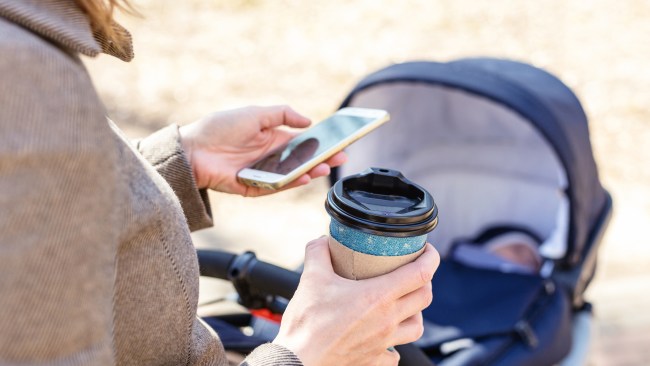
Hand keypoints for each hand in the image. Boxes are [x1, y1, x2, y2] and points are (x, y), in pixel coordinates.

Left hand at [179, 105, 346, 196]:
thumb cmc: (219, 127)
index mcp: (272, 138)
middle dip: (322, 159)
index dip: (321, 142)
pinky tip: (303, 177)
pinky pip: (276, 187)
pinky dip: (290, 183)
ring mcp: (263, 173)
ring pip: (292, 175)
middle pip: (302, 160)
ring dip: (310, 171)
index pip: (303, 143)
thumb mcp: (254, 113)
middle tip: (341, 157)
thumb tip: (308, 120)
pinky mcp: (253, 187)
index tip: (339, 141)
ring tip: (325, 167)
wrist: (192, 148)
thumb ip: (282, 114)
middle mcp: (270, 157)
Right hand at [274, 237, 439, 365]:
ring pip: (417, 327)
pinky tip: (385, 339)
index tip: (427, 250)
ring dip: (415, 312)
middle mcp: (387, 320)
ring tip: (404, 304)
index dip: (430, 257)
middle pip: (425, 297)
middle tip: (413, 271)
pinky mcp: (374, 360)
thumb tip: (323, 240)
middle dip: (425, 281)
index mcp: (378, 297)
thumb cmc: (307, 324)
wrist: (298, 362)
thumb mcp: (311, 278)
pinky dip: (394, 345)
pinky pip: (395, 354)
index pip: (420, 273)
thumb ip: (318, 252)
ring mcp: (383, 343)